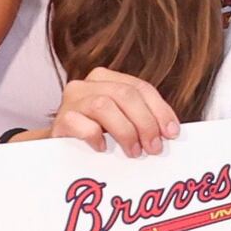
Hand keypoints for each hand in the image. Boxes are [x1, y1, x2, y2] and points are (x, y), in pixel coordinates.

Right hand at [29, 67, 184, 156]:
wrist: (58, 149)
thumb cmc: (95, 135)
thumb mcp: (121, 122)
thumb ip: (142, 120)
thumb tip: (171, 133)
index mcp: (107, 79)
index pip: (141, 88)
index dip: (160, 110)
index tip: (172, 133)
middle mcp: (87, 84)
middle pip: (125, 94)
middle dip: (146, 122)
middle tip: (154, 147)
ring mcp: (72, 100)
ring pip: (104, 105)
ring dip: (125, 131)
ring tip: (133, 151)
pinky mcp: (61, 119)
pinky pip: (82, 125)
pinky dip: (96, 136)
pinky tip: (102, 148)